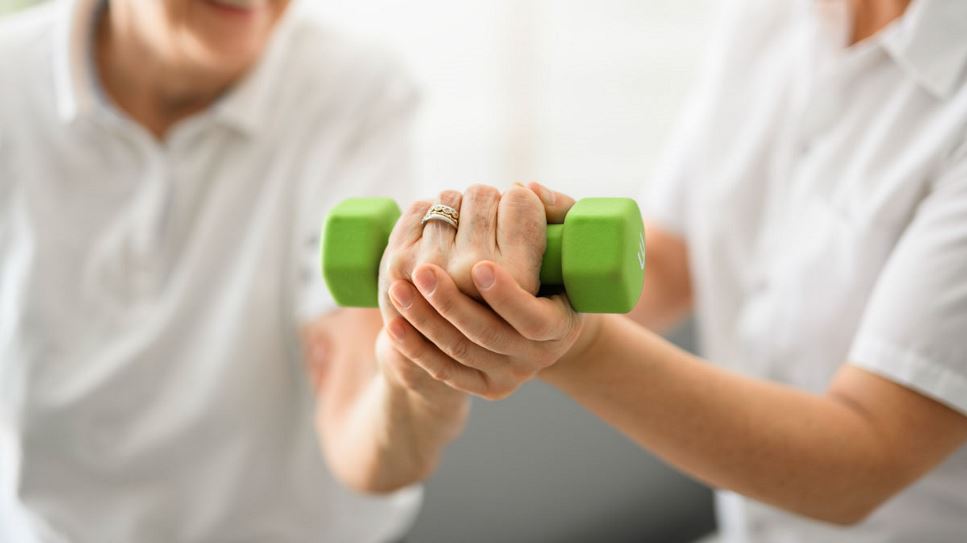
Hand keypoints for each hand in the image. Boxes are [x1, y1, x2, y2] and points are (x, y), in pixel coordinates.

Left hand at [384, 183, 598, 398]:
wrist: (539, 329)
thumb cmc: (555, 272)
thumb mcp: (567, 246)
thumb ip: (557, 212)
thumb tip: (528, 189)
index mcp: (559, 325)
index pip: (533, 317)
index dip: (505, 294)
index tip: (479, 265)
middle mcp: (533, 355)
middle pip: (487, 333)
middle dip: (451, 302)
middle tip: (422, 269)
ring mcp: (504, 373)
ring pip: (458, 349)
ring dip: (424, 318)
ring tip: (397, 285)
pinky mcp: (479, 384)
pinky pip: (441, 370)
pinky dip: (414, 348)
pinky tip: (393, 324)